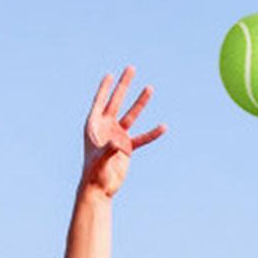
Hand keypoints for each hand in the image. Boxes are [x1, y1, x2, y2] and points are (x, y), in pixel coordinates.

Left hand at [82, 66, 164, 198]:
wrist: (99, 188)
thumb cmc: (93, 173)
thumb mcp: (100, 160)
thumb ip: (108, 150)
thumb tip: (117, 144)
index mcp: (93, 126)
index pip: (99, 102)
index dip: (105, 88)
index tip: (110, 74)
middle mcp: (105, 127)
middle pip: (116, 101)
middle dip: (123, 85)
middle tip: (131, 68)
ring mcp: (117, 136)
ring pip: (130, 115)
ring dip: (140, 103)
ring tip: (149, 88)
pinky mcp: (126, 147)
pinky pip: (141, 138)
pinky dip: (152, 134)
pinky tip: (163, 127)